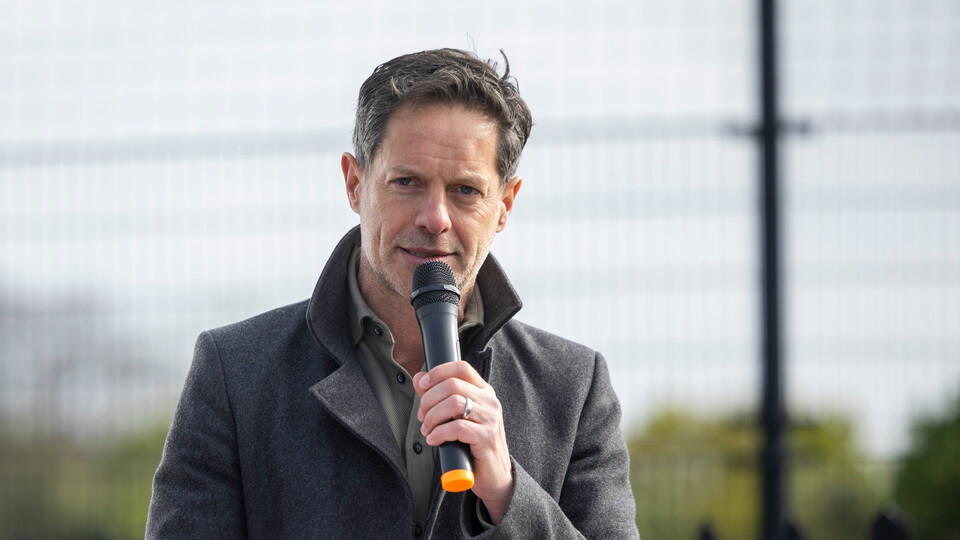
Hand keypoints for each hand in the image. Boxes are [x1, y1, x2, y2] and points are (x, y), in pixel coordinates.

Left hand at [414, 362, 513, 523]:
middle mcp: (490, 401)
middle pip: (452, 385)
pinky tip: (433, 440)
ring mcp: (490, 419)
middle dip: (429, 400)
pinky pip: (456, 427)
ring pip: (453, 403)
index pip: (461, 368)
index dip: (438, 372)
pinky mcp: (486, 437)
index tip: (422, 385)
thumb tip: (418, 378)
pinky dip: (439, 433)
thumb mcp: (456, 418)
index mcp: (484, 392)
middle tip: (422, 417)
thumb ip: (438, 397)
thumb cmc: (473, 446)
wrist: (495, 476)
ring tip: (427, 430)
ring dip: (432, 417)